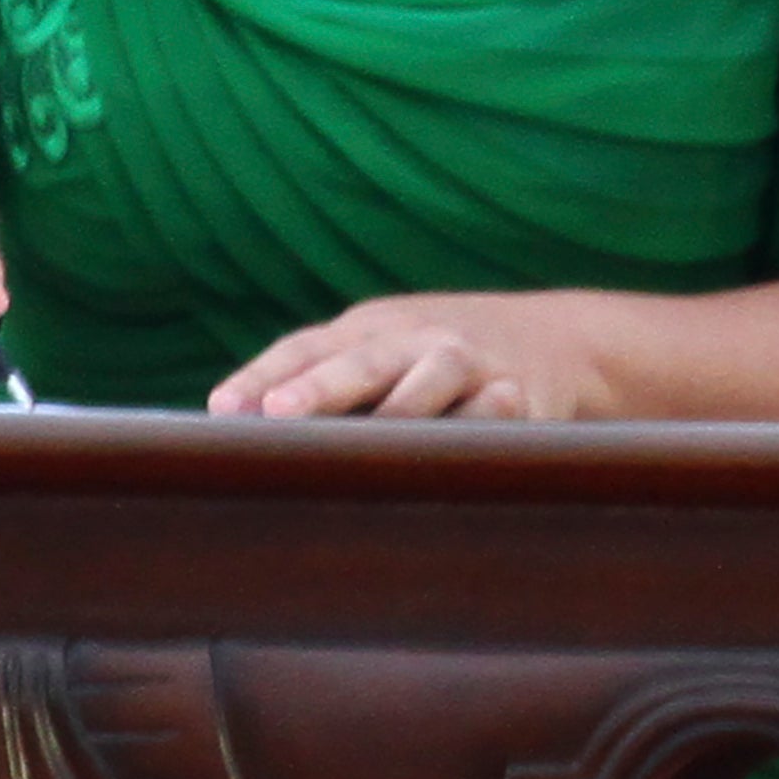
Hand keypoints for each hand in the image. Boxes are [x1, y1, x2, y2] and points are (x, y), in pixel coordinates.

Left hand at [209, 291, 618, 420]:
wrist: (558, 339)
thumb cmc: (435, 358)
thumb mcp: (379, 353)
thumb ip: (314, 382)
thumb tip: (227, 431)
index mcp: (368, 328)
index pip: (304, 348)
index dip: (261, 377)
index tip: (221, 412)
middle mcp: (416, 339)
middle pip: (363, 360)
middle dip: (320, 388)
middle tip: (276, 414)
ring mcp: (472, 362)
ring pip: (434, 378)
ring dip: (401, 408)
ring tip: (368, 443)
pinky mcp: (521, 394)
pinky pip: (499, 412)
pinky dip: (483, 424)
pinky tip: (460, 449)